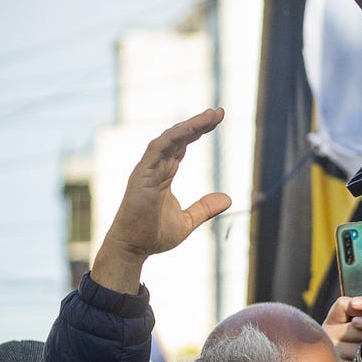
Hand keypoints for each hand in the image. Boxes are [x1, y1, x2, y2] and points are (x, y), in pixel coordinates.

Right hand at [92, 108, 230, 293]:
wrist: (133, 250)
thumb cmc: (153, 235)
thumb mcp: (187, 221)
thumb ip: (205, 208)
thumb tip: (228, 199)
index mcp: (163, 174)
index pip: (181, 145)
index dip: (197, 131)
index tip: (217, 119)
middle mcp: (155, 167)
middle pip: (177, 138)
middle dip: (197, 123)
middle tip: (218, 112)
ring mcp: (146, 170)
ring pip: (168, 139)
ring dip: (189, 126)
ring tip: (210, 116)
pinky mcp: (141, 176)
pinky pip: (156, 150)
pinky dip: (172, 138)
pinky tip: (189, 129)